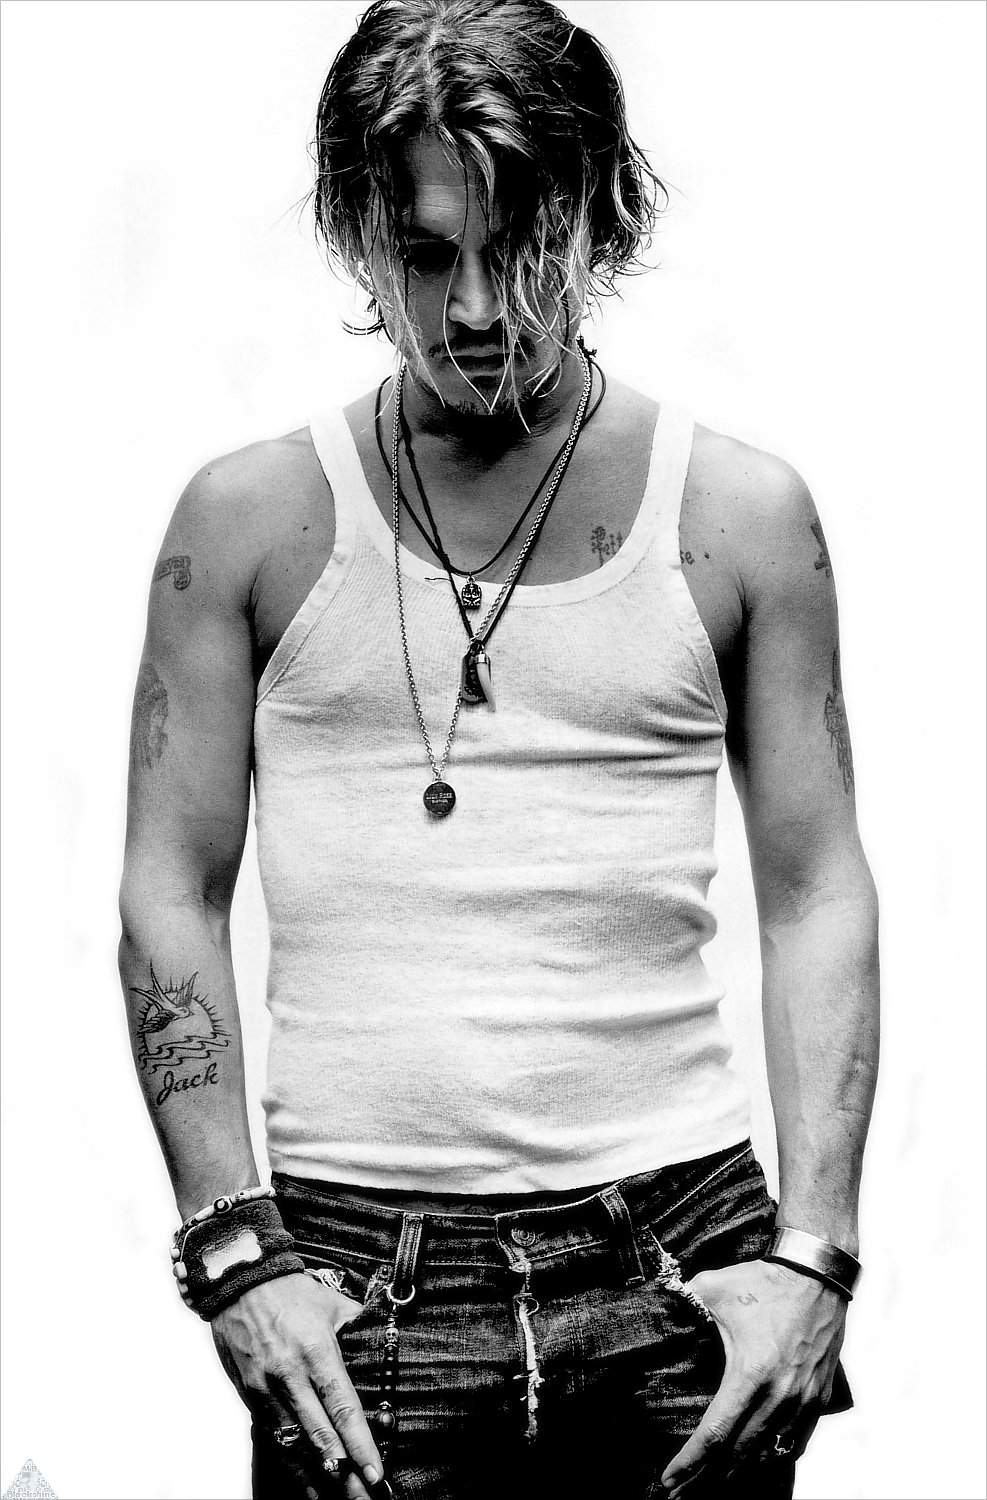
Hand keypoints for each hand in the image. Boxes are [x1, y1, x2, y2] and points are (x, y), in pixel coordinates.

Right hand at [211, 1272, 385, 1498]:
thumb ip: (359, 1328)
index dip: (359, 1444)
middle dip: (344, 1473)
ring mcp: (266, 1390)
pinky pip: (274, 1439)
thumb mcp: (332, 1304)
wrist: (238, 1282)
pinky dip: (291, 1465)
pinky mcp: (250, 1397)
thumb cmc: (291, 1292)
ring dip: (317, 1478)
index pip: (342, 1407)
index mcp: (316, 1352)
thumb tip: (388, 1341)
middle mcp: (290, 1376)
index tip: (375, 1472)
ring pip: (294, 1445)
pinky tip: (306, 1486)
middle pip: (320, 1436)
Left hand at [660, 1259, 846, 1496]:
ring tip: (711, 1485)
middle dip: (706, 1480)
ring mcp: (802, 1402)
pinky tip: (755, 1465)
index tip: (668, 1480)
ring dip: (737, 1474)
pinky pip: (794, 1443)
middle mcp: (779, 1396)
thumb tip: (654, 1308)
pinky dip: (772, 1459)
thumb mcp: (713, 1287)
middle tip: (680, 1495)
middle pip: (738, 1456)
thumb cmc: (763, 1281)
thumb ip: (681, 1303)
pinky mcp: (817, 1399)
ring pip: (767, 1455)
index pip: (715, 1434)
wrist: (817, 1274)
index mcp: (751, 1374)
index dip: (689, 1462)